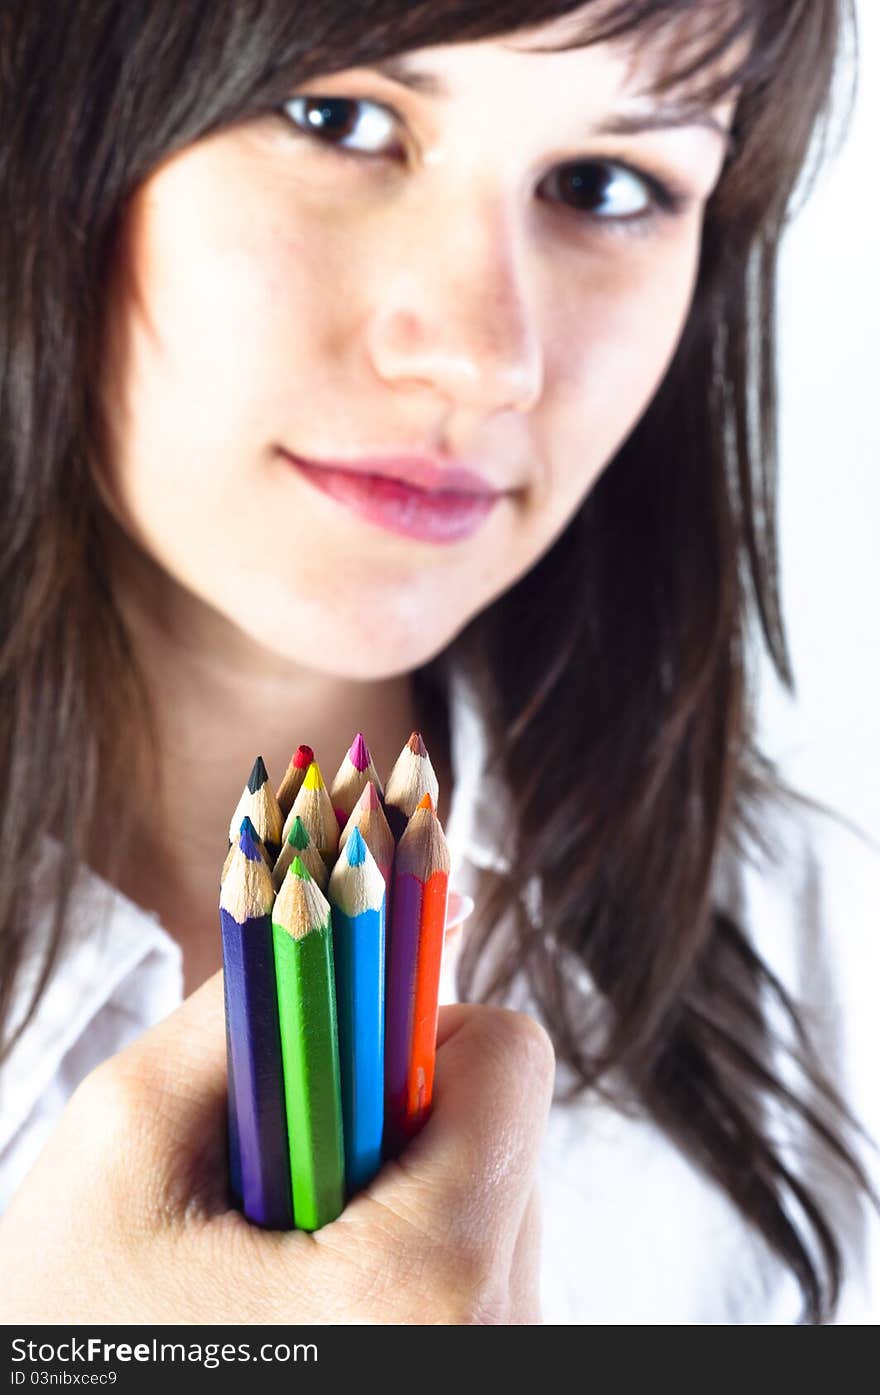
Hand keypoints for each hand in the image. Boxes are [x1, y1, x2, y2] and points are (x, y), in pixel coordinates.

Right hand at [0, 970, 553, 1322]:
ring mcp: (500, 1365)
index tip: (339, 1029)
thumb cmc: (75, 1305)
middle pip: (500, 1123)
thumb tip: (396, 909)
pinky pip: (481, 1263)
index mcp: (423, 1276)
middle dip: (391, 1107)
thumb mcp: (133, 1123)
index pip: (508, 1057)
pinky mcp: (489, 1374)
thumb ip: (260, 995)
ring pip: (494, 1189)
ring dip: (396, 1177)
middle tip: (284, 1156)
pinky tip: (314, 1283)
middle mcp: (495, 1334)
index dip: (410, 1015)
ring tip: (287, 1234)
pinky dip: (406, 1240)